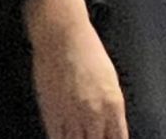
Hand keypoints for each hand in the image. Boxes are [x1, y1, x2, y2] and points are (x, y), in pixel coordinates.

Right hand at [31, 17, 128, 138]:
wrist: (62, 36)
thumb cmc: (87, 51)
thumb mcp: (110, 81)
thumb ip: (110, 109)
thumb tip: (109, 129)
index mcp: (114, 105)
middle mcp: (95, 114)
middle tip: (91, 137)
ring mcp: (72, 117)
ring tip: (78, 136)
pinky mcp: (52, 115)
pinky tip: (64, 136)